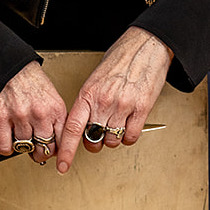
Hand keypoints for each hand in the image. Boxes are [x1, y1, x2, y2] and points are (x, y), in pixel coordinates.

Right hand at [0, 61, 66, 164]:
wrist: (9, 66)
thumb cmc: (30, 80)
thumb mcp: (52, 98)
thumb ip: (55, 119)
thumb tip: (56, 142)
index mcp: (55, 110)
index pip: (62, 142)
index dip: (56, 150)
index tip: (51, 151)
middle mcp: (40, 114)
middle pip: (43, 150)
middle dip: (39, 153)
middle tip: (34, 149)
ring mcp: (20, 117)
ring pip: (24, 148)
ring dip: (22, 147)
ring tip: (20, 137)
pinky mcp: (1, 118)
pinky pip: (5, 147)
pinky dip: (6, 148)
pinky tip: (8, 139)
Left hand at [57, 27, 172, 172]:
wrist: (146, 45)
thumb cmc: (122, 58)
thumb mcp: (96, 78)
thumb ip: (88, 101)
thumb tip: (83, 122)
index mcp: (88, 93)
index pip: (72, 128)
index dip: (66, 151)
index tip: (63, 165)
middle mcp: (104, 101)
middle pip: (93, 139)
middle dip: (93, 142)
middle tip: (97, 134)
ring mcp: (123, 106)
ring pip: (112, 141)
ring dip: (113, 138)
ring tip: (117, 123)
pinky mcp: (142, 108)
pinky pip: (131, 137)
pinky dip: (129, 137)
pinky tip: (129, 125)